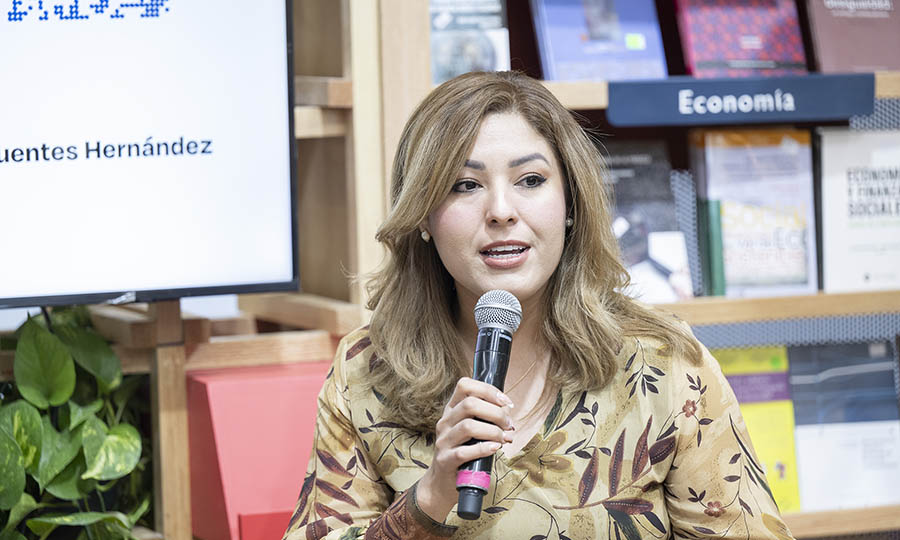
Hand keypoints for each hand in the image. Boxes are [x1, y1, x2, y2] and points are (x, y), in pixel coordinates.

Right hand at [415, 377, 515, 521]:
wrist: (442, 482)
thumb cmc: (463, 452)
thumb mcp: (471, 430)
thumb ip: (485, 418)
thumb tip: (507, 410)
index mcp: (451, 410)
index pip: (465, 385)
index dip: (488, 390)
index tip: (506, 402)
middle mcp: (445, 421)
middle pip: (470, 404)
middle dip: (496, 413)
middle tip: (509, 425)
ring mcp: (443, 440)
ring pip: (468, 426)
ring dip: (493, 431)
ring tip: (505, 438)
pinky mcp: (445, 460)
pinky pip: (465, 451)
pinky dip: (484, 448)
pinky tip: (495, 448)